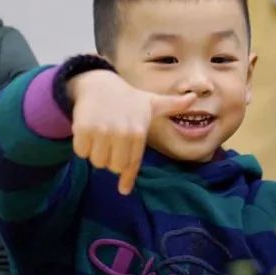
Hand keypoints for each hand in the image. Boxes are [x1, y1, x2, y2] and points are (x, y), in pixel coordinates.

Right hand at [70, 70, 197, 194]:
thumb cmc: (128, 98)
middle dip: (111, 159)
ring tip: (101, 136)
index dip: (127, 178)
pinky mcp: (83, 129)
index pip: (132, 164)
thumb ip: (172, 105)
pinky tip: (88, 133)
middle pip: (113, 166)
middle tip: (111, 143)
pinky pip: (81, 152)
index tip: (124, 190)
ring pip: (97, 161)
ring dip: (97, 154)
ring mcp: (102, 131)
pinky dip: (83, 146)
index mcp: (139, 132)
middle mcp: (122, 133)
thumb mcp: (152, 102)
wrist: (99, 84)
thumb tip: (193, 98)